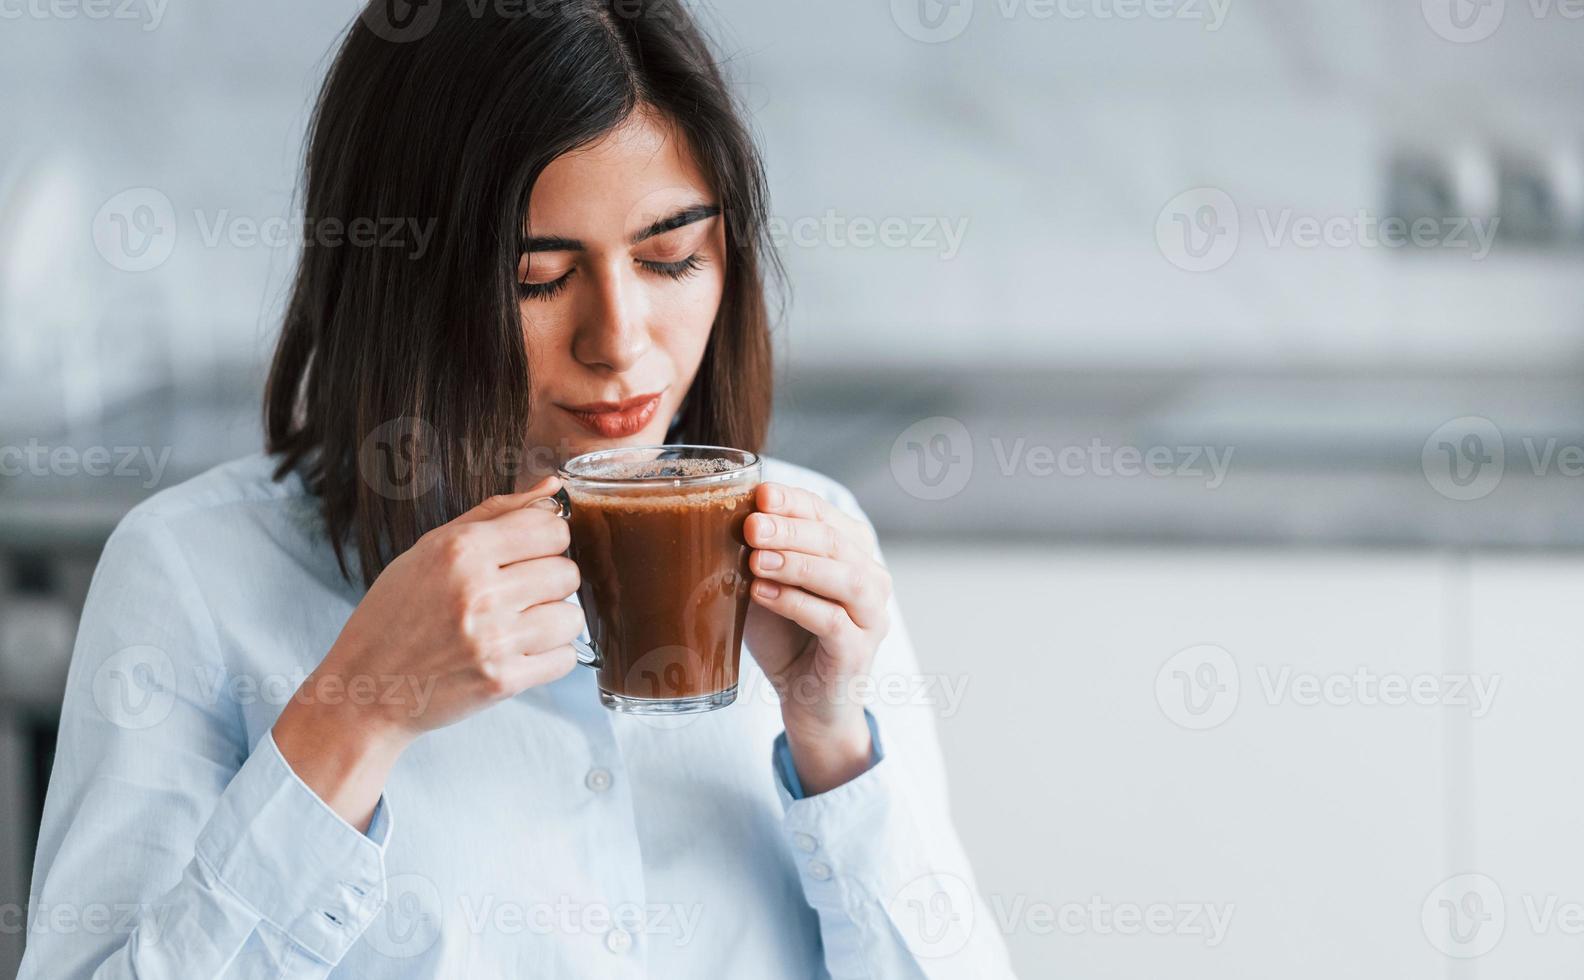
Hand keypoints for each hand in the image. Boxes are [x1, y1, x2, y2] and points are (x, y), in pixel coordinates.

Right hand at [273, 475, 584, 827]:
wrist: (366, 690)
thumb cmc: (394, 616)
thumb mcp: (429, 550)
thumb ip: (495, 514)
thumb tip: (554, 488)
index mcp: (460, 551)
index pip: (551, 529)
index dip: (546, 541)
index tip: (528, 554)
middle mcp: (479, 592)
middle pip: (567, 572)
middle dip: (549, 581)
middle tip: (518, 594)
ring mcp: (493, 640)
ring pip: (572, 617)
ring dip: (553, 620)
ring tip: (519, 625)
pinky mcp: (503, 681)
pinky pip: (565, 658)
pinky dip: (549, 656)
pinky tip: (517, 652)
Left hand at [743, 482, 891, 794]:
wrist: (806, 701)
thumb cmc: (785, 637)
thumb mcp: (766, 585)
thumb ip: (755, 554)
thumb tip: (713, 515)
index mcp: (851, 551)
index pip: (824, 512)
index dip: (792, 501)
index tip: (758, 493)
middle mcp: (871, 578)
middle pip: (834, 541)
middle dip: (790, 528)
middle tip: (751, 524)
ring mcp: (871, 616)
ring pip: (844, 577)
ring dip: (797, 563)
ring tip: (755, 559)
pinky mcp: (858, 652)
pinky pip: (831, 621)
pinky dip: (796, 603)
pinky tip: (763, 593)